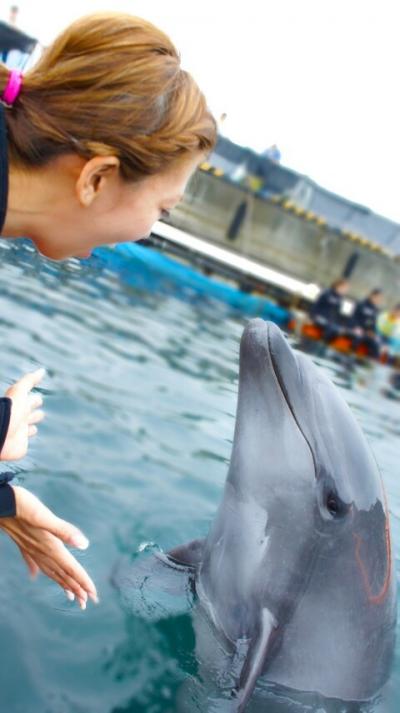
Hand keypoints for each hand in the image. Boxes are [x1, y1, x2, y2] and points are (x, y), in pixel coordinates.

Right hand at [0, 486, 97, 608]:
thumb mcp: (43, 515)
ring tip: (71, 595)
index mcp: (49, 546)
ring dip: (61, 583)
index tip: (93, 596)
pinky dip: (38, 570)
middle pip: (62, 574)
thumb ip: (64, 531)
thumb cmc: (20, 505)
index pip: (70, 568)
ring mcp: (30, 548)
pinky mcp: (23, 542)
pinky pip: (33, 562)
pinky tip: (34, 575)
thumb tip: (84, 544)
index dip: (83, 582)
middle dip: (76, 588)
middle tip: (87, 603)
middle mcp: (40, 551)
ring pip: (49, 571)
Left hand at [1, 368, 45, 460]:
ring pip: (30, 424)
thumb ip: (29, 380)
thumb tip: (42, 370)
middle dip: (34, 406)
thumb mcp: (19, 391)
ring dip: (33, 420)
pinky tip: (32, 431)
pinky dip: (31, 433)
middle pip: (31, 409)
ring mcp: (21, 430)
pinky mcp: (21, 443)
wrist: (0, 435)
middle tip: (37, 402)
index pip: (31, 399)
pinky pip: (28, 437)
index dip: (35, 398)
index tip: (38, 396)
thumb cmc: (9, 411)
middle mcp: (21, 416)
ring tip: (36, 417)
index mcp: (20, 405)